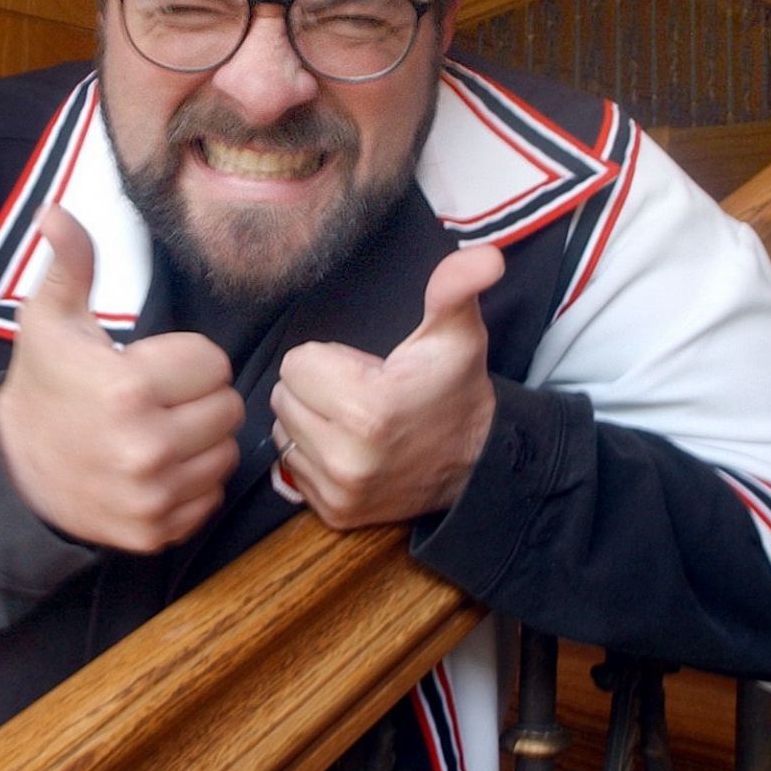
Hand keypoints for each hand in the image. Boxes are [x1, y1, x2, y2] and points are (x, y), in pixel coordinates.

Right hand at [0, 206, 243, 551]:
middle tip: (161, 399)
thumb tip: (58, 211)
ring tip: (162, 430)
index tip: (154, 365)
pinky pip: (210, 496)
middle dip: (199, 398)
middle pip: (227, 408)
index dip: (187, 359)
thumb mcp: (49, 320)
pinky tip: (159, 468)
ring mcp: (153, 496)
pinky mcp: (157, 532)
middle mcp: (145, 447)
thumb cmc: (44, 387)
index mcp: (127, 388)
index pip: (212, 362)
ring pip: (225, 453)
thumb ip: (70, 264)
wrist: (14, 471)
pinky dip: (194, 482)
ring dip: (202, 440)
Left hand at [270, 245, 503, 528]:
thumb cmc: (455, 388)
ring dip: (310, 421)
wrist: (478, 463)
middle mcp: (347, 458)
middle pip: (284, 398)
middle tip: (361, 393)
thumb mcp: (456, 333)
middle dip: (316, 389)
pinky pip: (292, 467)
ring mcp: (339, 491)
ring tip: (355, 421)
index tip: (365, 369)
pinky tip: (351, 449)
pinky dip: (314, 455)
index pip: (295, 365)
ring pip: (283, 432)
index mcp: (367, 409)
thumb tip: (486, 256)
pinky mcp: (334, 514)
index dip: (328, 359)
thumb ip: (455, 288)